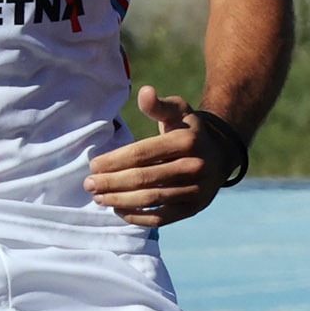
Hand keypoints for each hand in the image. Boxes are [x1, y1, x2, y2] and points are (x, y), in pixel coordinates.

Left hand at [87, 85, 228, 228]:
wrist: (219, 154)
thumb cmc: (188, 130)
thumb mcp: (177, 111)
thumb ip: (158, 105)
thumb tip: (145, 92)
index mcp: (187, 140)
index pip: (143, 153)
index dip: (115, 161)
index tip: (93, 165)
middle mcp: (195, 166)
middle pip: (144, 178)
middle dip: (112, 183)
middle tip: (89, 184)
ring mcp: (196, 190)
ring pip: (151, 200)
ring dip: (120, 201)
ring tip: (98, 198)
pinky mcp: (194, 208)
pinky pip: (162, 218)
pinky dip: (137, 217)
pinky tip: (118, 210)